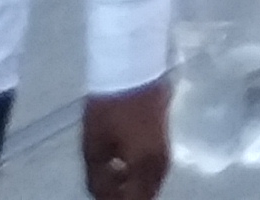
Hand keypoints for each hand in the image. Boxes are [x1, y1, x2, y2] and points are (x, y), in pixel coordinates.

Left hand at [81, 82, 169, 199]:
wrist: (134, 72)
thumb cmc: (110, 108)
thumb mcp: (94, 146)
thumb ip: (97, 179)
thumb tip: (101, 197)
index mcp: (145, 168)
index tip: (101, 197)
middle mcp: (160, 165)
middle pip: (144, 195)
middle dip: (125, 197)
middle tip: (104, 191)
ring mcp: (165, 153)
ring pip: (150, 185)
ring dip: (131, 189)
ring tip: (110, 182)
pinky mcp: (164, 143)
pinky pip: (152, 172)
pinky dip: (137, 178)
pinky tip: (121, 171)